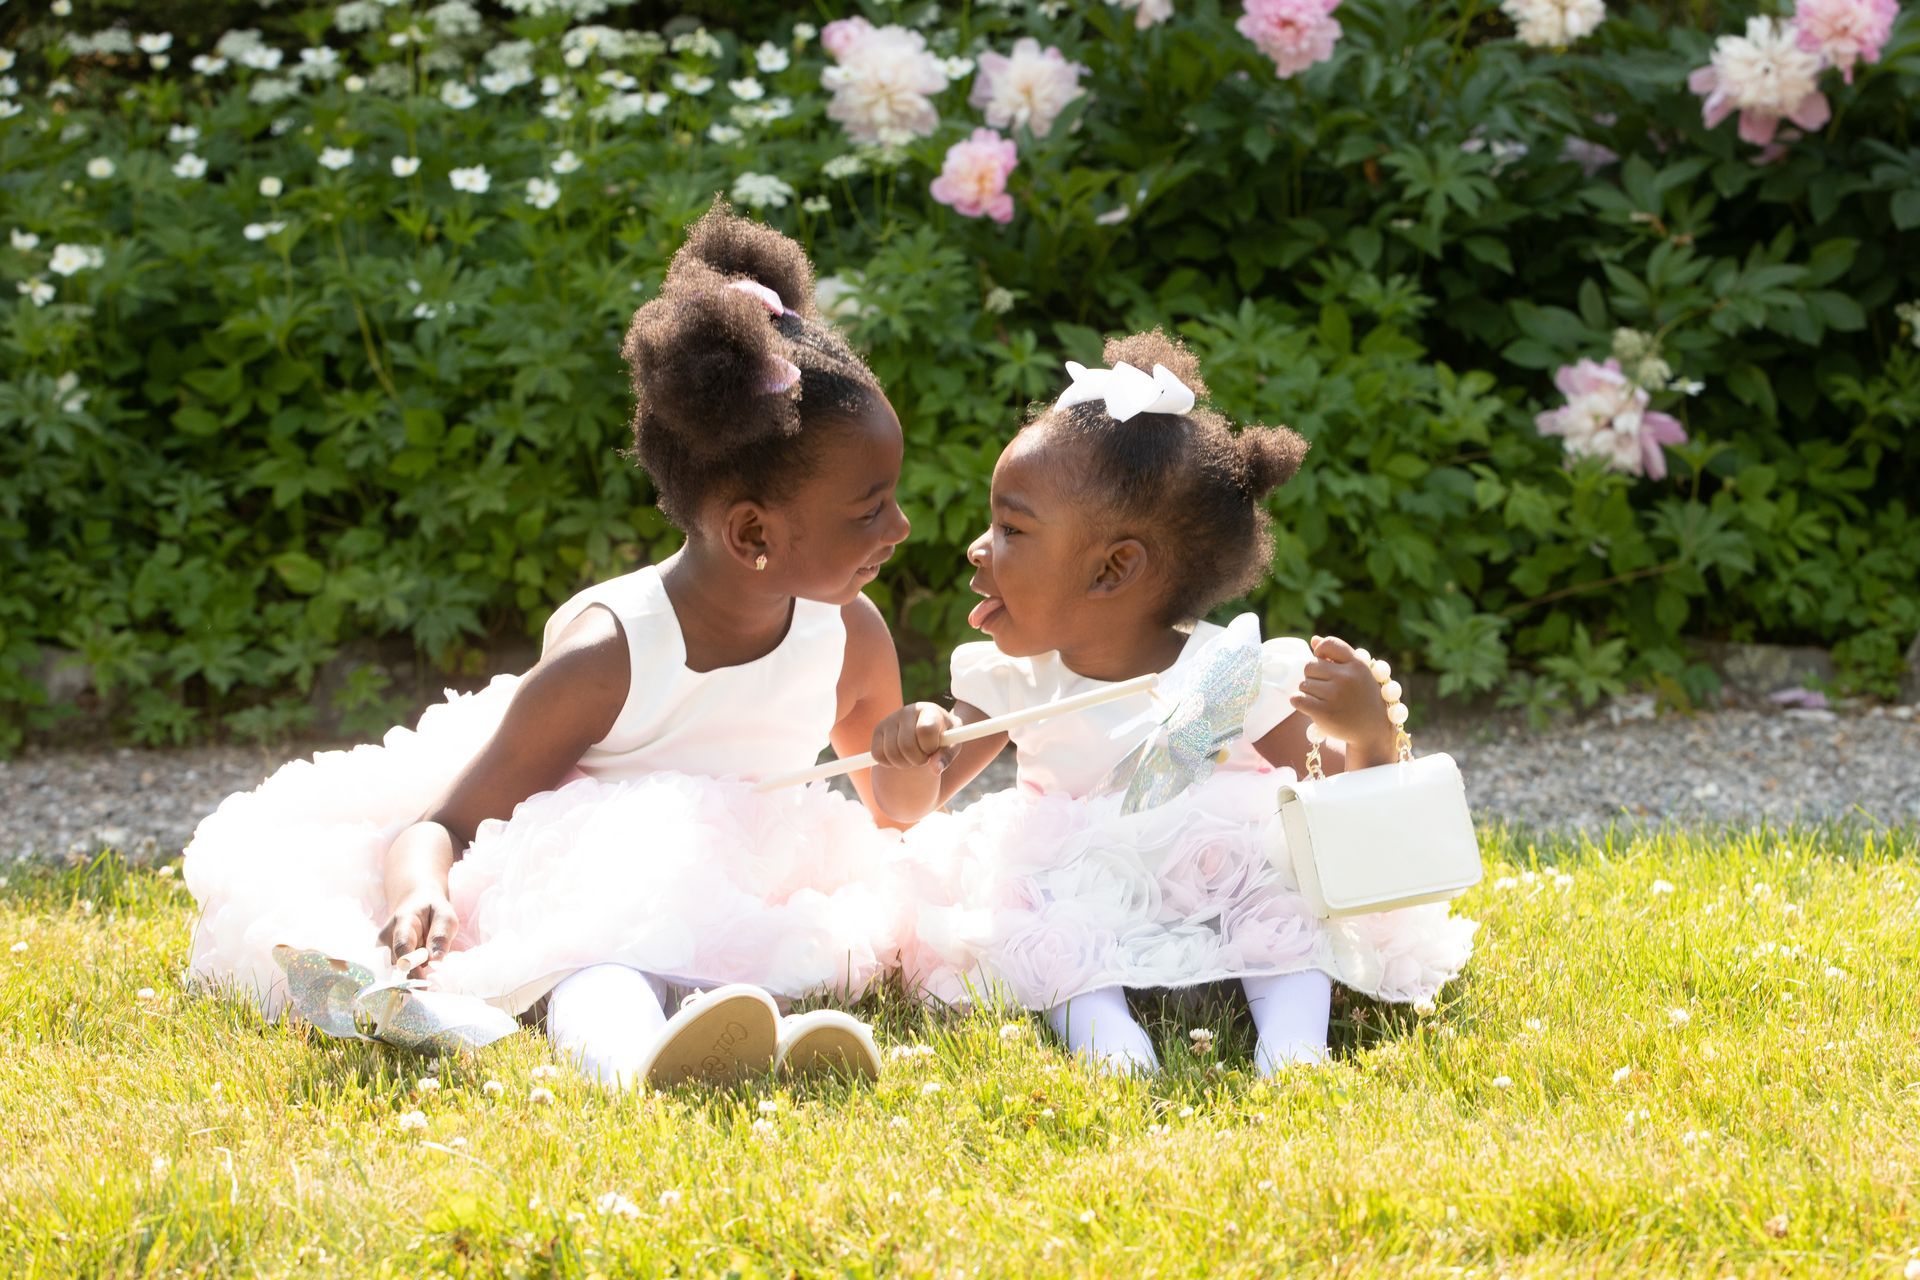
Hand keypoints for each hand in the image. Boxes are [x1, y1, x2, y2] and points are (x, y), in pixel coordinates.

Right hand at [377, 873, 457, 978]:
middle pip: (398, 963)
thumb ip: (441, 936)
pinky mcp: (382, 958)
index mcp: (403, 921)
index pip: (402, 945)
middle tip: (428, 984)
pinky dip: (407, 975)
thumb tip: (436, 960)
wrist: (416, 903)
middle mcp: (386, 935)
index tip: (421, 982)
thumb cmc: (433, 911)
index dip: (411, 965)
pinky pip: (393, 973)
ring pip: (396, 970)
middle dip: (415, 974)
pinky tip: (416, 972)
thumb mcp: (445, 917)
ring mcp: (382, 948)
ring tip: (425, 964)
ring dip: (413, 972)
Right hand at [870, 702, 959, 770]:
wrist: (929, 729)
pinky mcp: (878, 730)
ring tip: (913, 758)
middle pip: (906, 745)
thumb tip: (935, 769)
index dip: (930, 747)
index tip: (934, 749)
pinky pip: (878, 754)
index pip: (925, 730)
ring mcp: (890, 719)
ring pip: (891, 752)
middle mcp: (907, 711)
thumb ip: (946, 756)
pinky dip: (889, 763)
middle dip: (917, 760)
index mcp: (929, 711)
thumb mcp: (952, 745)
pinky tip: (900, 757)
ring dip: (904, 764)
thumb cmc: (944, 738)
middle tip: (924, 758)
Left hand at [1289, 635, 1395, 759]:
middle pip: (1310, 665)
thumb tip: (1314, 640)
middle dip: (1313, 676)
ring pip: (1303, 683)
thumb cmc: (1362, 697)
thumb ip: (1337, 655)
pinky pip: (1297, 699)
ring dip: (1309, 692)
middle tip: (1326, 688)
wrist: (1373, 729)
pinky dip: (1299, 702)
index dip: (1320, 652)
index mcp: (1356, 664)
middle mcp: (1346, 678)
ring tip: (1324, 699)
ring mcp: (1335, 695)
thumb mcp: (1358, 672)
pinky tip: (1310, 706)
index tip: (1324, 663)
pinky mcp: (1324, 712)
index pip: (1328, 644)